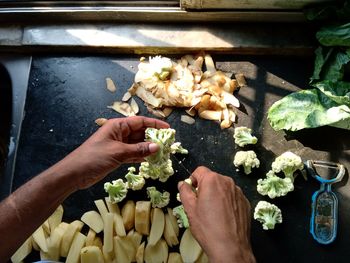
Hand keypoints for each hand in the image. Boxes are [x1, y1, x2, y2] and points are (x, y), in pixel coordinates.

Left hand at [52, 116, 168, 188]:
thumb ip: (138, 150)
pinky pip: (133, 153)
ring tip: (163, 152)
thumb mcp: (118, 152)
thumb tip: (157, 147)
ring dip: (149, 148)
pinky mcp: (117, 156)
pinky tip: (151, 159)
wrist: (75, 173)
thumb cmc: (94, 157)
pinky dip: (142, 156)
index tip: (168, 128)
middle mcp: (119, 133)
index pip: (140, 121)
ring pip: (138, 144)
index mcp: (118, 126)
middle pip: (140, 132)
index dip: (154, 124)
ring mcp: (118, 145)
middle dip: (153, 137)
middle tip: (168, 143)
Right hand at [178, 166, 254, 262]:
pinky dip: (227, 202)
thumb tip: (182, 184)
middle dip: (205, 188)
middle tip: (201, 204)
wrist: (230, 247)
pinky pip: (233, 197)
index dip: (193, 180)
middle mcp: (227, 182)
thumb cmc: (208, 228)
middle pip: (212, 179)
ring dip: (217, 195)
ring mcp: (238, 192)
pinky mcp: (246, 202)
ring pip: (223, 188)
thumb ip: (184, 192)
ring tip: (213, 213)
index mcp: (212, 180)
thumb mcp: (190, 209)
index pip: (199, 171)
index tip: (192, 191)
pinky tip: (223, 217)